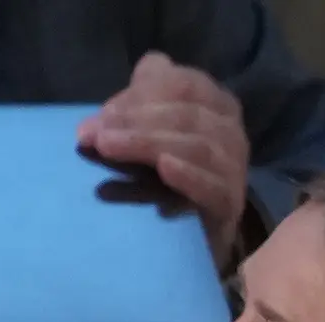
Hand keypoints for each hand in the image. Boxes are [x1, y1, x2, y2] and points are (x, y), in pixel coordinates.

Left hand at [76, 55, 253, 266]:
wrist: (188, 235)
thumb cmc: (158, 169)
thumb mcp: (140, 131)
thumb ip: (120, 118)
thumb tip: (89, 130)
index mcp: (212, 102)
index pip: (184, 84)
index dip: (142, 92)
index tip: (105, 113)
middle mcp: (231, 131)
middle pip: (188, 115)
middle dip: (137, 121)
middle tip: (97, 135)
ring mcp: (236, 168)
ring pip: (200, 147)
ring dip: (148, 144)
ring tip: (108, 148)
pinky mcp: (232, 204)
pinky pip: (215, 187)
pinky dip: (188, 175)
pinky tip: (164, 169)